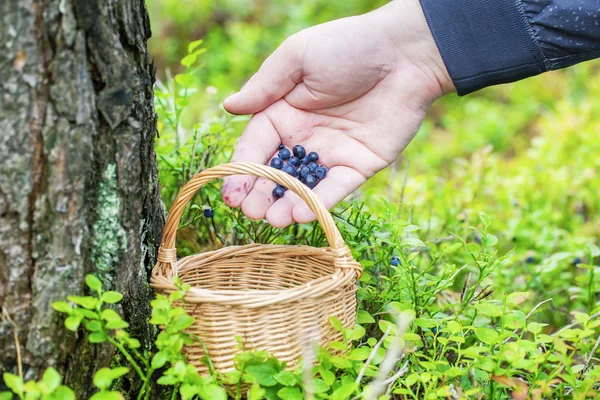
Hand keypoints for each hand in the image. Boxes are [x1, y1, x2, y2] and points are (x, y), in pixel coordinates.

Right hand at [222, 0, 453, 227]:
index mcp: (283, 112)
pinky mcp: (359, 165)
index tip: (230, 195)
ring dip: (287, 205)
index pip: (255, 147)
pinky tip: (301, 214)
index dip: (241, 171)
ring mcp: (331, 154)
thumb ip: (264, 86)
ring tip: (274, 220)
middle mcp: (303, 137)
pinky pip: (336, 187)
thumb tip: (229, 107)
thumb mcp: (298, 57)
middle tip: (251, 213)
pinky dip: (320, 201)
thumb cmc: (348, 46)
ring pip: (303, 186)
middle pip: (276, 173)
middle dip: (261, 195)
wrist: (406, 53)